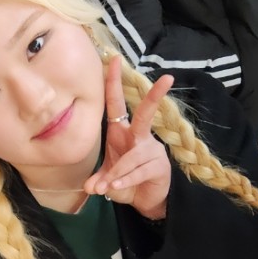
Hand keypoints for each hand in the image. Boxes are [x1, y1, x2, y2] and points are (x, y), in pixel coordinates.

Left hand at [84, 56, 173, 219]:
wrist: (144, 200)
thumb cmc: (124, 180)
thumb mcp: (107, 177)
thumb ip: (97, 180)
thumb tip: (89, 188)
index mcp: (123, 132)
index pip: (117, 103)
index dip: (114, 82)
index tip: (113, 59)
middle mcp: (139, 137)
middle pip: (146, 114)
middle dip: (154, 97)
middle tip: (167, 78)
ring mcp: (152, 150)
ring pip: (134, 156)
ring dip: (118, 171)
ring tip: (107, 185)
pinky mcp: (160, 166)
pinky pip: (140, 171)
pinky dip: (126, 180)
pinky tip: (118, 186)